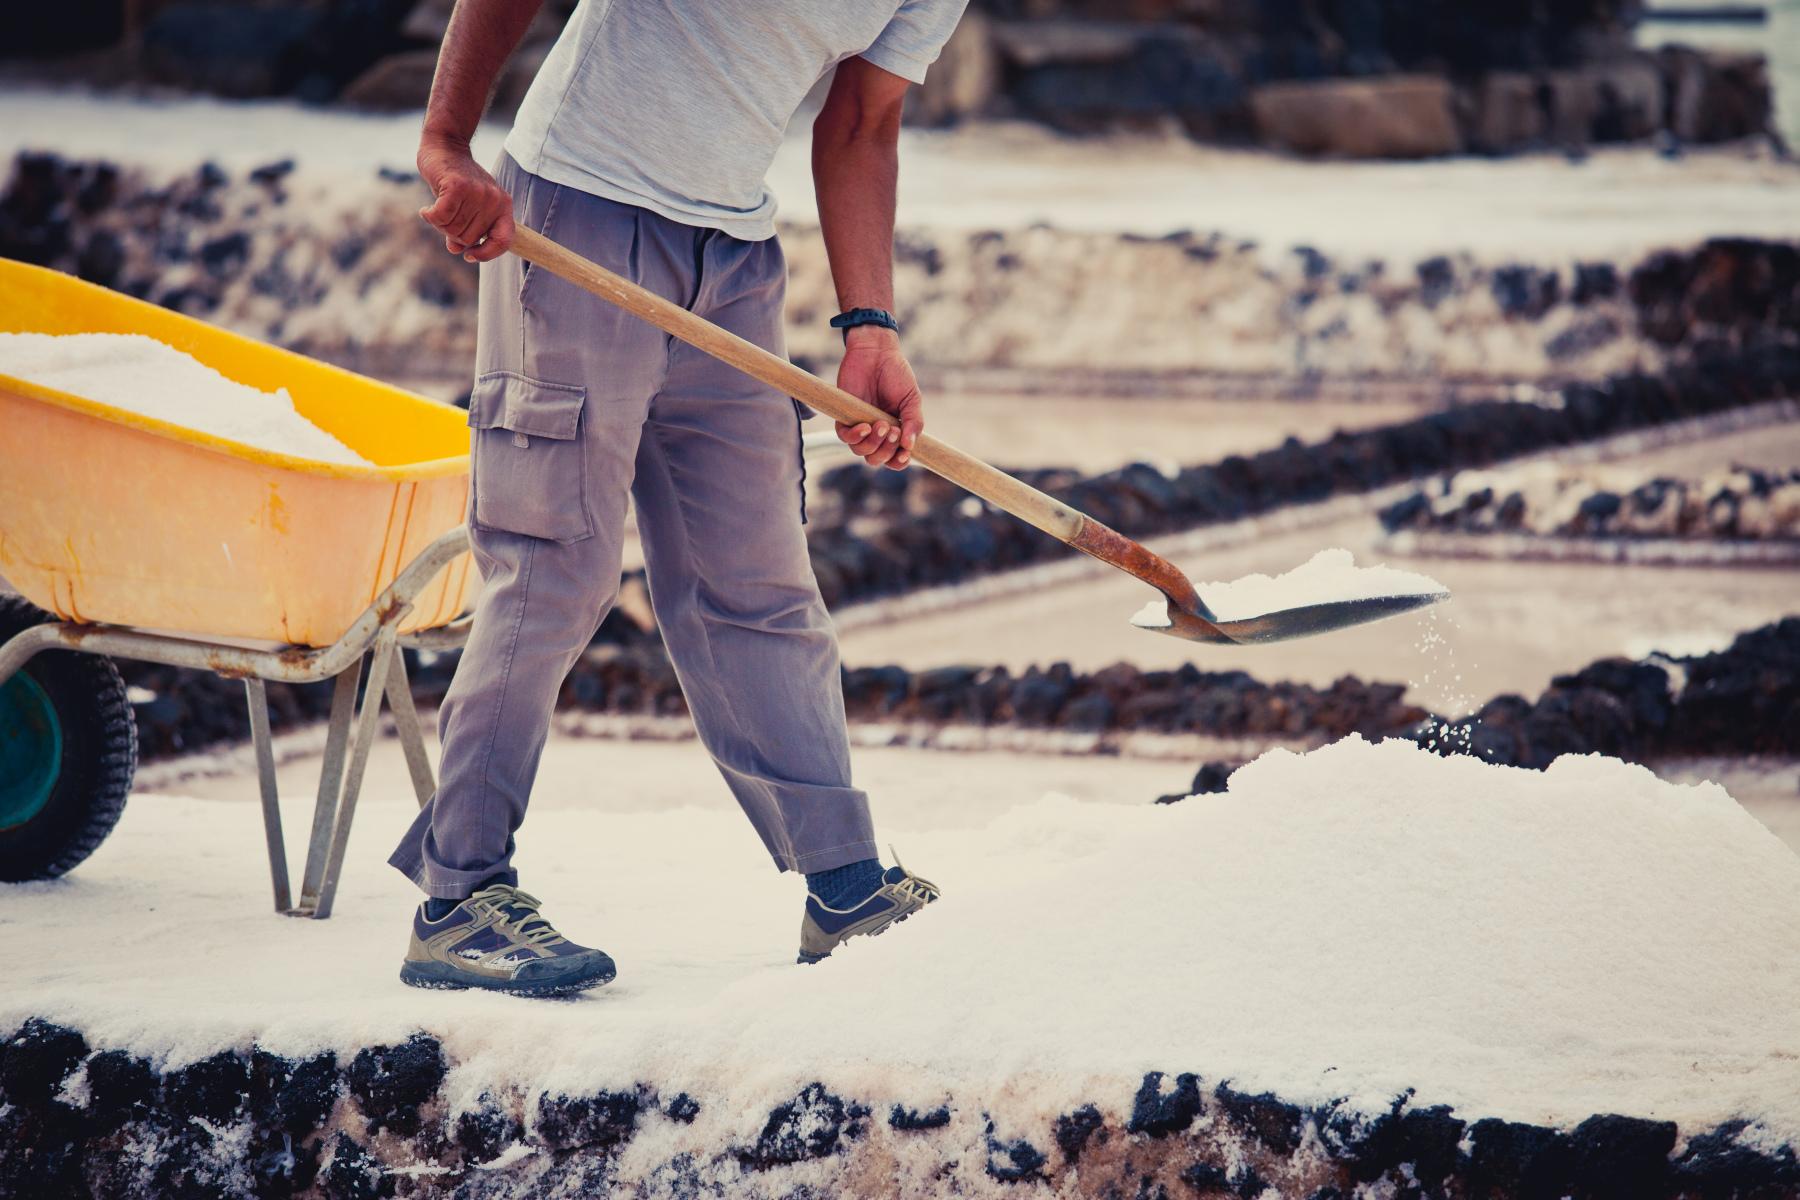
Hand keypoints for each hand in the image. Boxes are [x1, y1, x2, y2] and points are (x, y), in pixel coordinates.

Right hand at [417, 134, 513, 262]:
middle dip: (452, 233)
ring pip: (453, 229)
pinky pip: (440, 217)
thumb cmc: (457, 181)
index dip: (486, 253)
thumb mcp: (469, 206)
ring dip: (439, 224)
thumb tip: (456, 250)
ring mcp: (477, 193)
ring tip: (438, 207)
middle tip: (445, 216)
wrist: (445, 146)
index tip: (469, 255)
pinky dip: (429, 216)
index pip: (503, 241)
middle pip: (469, 238)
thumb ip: (467, 229)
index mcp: (503, 206)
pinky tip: (426, 209)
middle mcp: (494, 200)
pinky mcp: (457, 187)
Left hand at [835, 326, 922, 469]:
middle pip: (877, 459)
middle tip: (893, 430)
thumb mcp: (911, 399)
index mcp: (895, 431)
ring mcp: (859, 425)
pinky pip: (844, 437)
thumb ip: (914, 422)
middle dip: (887, 450)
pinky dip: (855, 437)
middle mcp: (876, 432)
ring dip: (873, 444)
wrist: (876, 352)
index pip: (894, 458)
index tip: (904, 455)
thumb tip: (910, 446)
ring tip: (881, 425)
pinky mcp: (844, 417)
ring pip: (861, 452)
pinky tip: (865, 426)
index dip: (899, 462)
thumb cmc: (896, 374)